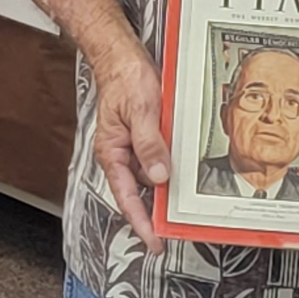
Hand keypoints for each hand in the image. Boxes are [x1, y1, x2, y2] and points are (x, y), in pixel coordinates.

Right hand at [90, 38, 168, 244]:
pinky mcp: (145, 137)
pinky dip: (170, 161)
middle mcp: (121, 154)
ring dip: (168, 180)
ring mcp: (133, 146)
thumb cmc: (124, 79)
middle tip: (178, 225)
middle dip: (158, 208)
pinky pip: (159, 157)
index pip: (126, 198)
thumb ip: (150, 145)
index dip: (141, 223)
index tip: (154, 241)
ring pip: (153, 174)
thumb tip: (159, 176)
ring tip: (186, 187)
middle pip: (141, 191)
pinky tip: (182, 158)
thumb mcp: (141, 111)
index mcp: (112, 153)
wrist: (122, 56)